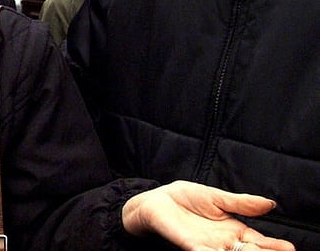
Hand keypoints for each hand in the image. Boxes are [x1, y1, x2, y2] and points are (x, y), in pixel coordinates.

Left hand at [122, 180, 295, 250]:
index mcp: (233, 231)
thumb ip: (242, 203)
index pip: (258, 242)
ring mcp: (207, 246)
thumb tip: (271, 203)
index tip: (289, 248)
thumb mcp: (217, 198)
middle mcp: (223, 243)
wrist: (155, 200)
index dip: (273, 246)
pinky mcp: (189, 245)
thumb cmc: (185, 199)